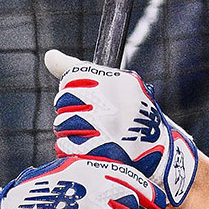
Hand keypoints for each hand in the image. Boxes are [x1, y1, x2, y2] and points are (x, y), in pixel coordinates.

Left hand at [46, 50, 197, 206]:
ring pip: (63, 124)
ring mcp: (101, 127)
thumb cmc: (132, 114)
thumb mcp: (114, 84)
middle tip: (93, 118)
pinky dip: (73, 148)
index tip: (87, 97)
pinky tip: (91, 148)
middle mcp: (108, 101)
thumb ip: (77, 70)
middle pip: (64, 101)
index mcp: (114, 81)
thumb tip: (49, 56)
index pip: (72, 79)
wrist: (159, 152)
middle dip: (72, 110)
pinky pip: (66, 145)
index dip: (75, 89)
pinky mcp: (94, 150)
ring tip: (95, 134)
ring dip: (72, 130)